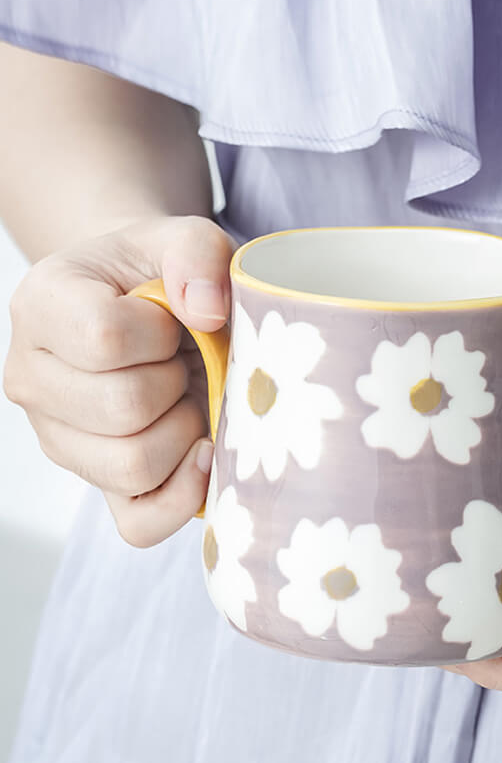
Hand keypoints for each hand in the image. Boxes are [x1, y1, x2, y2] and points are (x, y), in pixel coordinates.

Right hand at [3, 216, 233, 545]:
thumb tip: (207, 313)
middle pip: (124, 410)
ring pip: (136, 466)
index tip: (170, 321)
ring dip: (184, 430)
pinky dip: (183, 494)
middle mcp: (33, 380)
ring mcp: (60, 440)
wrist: (148, 312)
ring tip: (184, 395)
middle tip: (181, 361)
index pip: (106, 340)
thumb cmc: (164, 277)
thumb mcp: (186, 239)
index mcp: (42, 307)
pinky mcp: (96, 484)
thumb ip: (198, 252)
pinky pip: (140, 523)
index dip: (161, 333)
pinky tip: (202, 451)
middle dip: (177, 382)